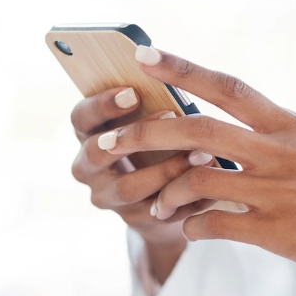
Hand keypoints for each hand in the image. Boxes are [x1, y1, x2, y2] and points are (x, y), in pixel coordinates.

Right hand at [69, 86, 216, 282]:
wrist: (161, 192)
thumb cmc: (155, 138)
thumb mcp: (145, 118)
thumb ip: (149, 101)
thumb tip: (170, 74)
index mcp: (88, 134)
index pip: (81, 118)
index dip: (103, 105)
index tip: (134, 91)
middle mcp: (88, 169)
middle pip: (95, 154)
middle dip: (136, 135)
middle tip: (172, 115)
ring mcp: (109, 198)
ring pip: (128, 188)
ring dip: (167, 169)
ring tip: (203, 153)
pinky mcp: (135, 221)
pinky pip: (159, 211)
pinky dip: (188, 197)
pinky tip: (214, 183)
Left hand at [97, 46, 295, 295]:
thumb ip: (275, 142)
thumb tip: (227, 143)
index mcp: (291, 125)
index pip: (229, 85)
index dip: (182, 69)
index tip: (143, 55)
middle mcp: (281, 150)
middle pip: (197, 129)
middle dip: (144, 134)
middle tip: (107, 141)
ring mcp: (279, 190)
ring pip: (197, 178)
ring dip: (165, 193)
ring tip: (156, 207)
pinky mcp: (279, 232)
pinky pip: (214, 225)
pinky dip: (192, 229)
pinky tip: (191, 233)